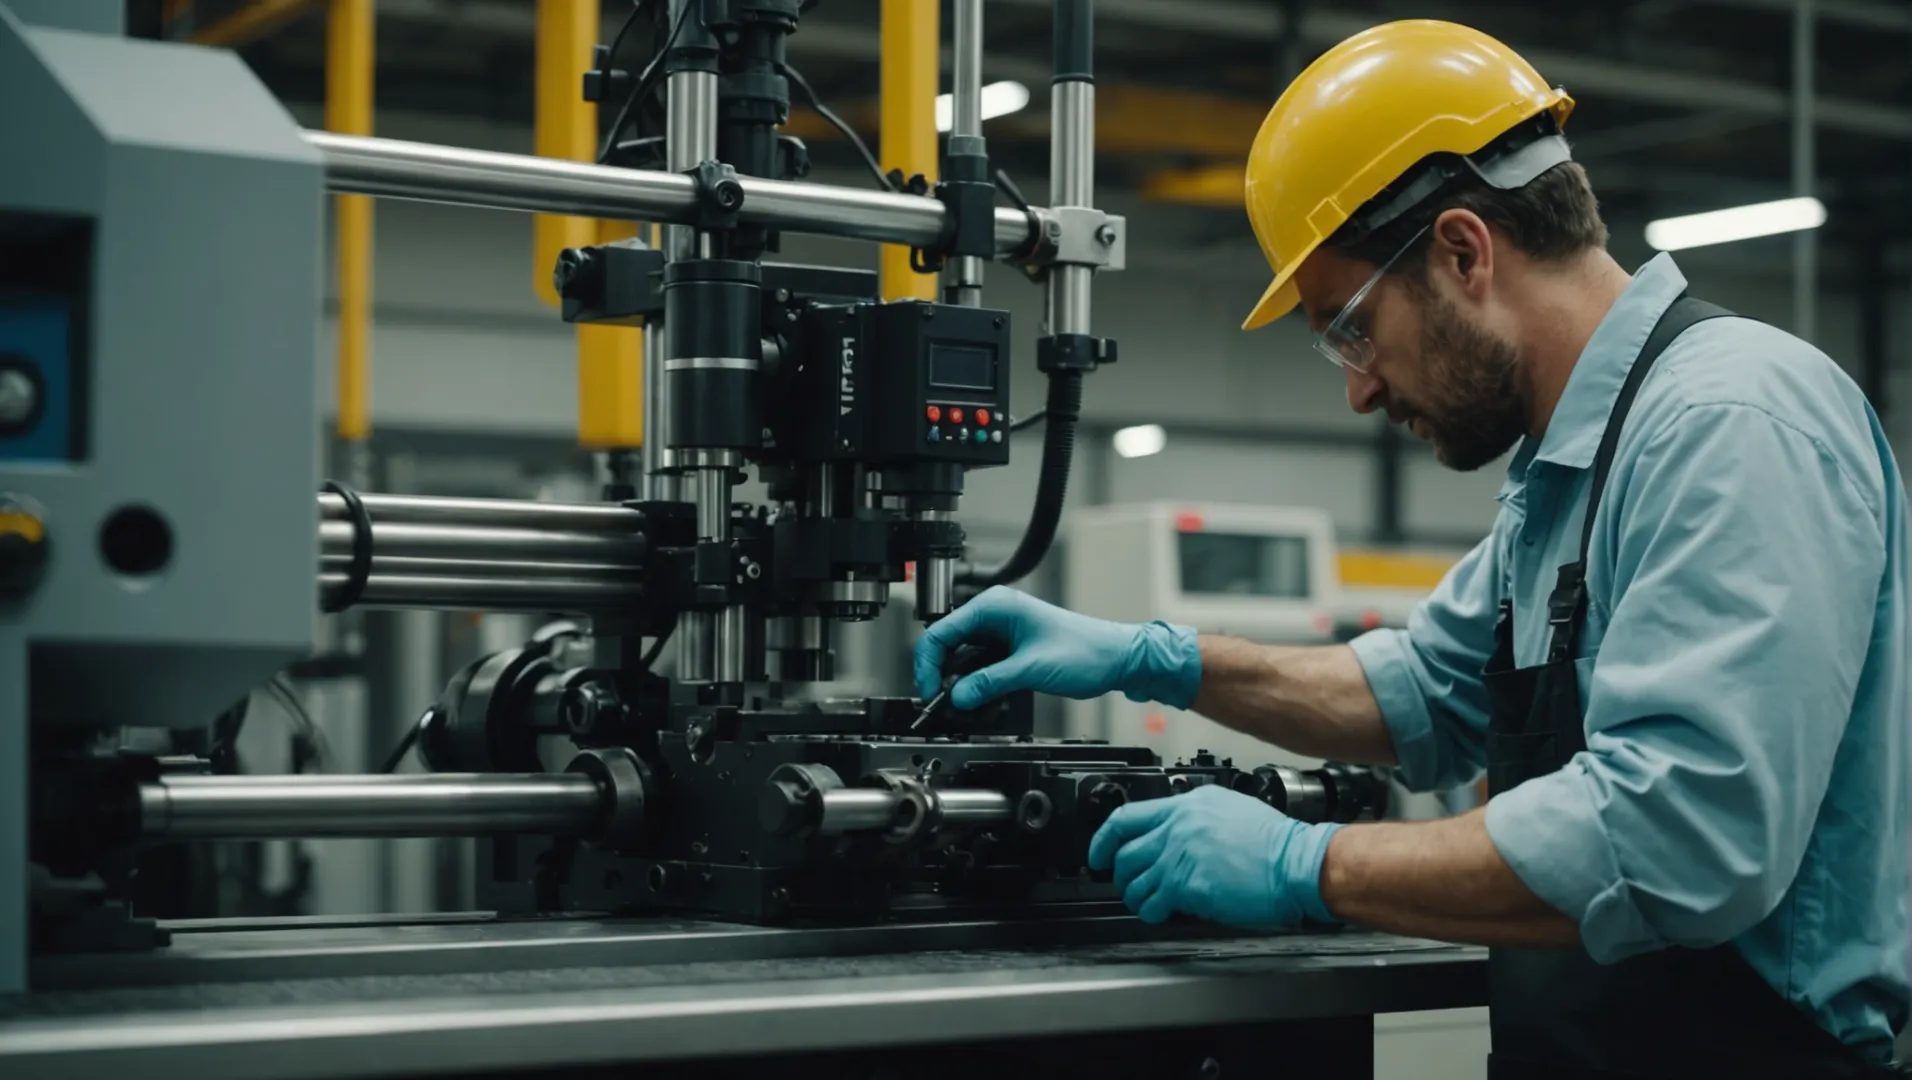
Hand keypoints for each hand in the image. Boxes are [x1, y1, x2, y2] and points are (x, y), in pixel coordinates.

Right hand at [913, 586, 1199, 710]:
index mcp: (995, 606)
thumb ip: (989, 683)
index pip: (942, 631)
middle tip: (943, 703)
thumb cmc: (1085, 651)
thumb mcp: (1031, 669)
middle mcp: (993, 614)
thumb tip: (957, 696)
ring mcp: (1000, 632)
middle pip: (947, 645)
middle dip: (941, 676)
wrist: (1115, 659)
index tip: (930, 691)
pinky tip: (979, 701)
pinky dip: (975, 686)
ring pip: (961, 659)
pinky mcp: (1008, 649)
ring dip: (958, 683)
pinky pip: (979, 667)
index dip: (928, 663)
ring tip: (963, 706)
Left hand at [1087, 784, 1341, 929]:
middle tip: (1124, 882)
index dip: (1103, 839)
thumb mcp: (1229, 809)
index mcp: (1187, 805)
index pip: (1127, 817)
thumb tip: (1173, 832)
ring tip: (1143, 901)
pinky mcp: (1187, 885)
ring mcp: (1180, 856)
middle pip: (1125, 853)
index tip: (1098, 852)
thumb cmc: (1274, 843)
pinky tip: (1157, 912)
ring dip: (1134, 895)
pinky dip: (1150, 911)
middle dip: (1119, 873)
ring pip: (1134, 880)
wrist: (1294, 864)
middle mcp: (1178, 827)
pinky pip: (1154, 902)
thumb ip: (1195, 817)